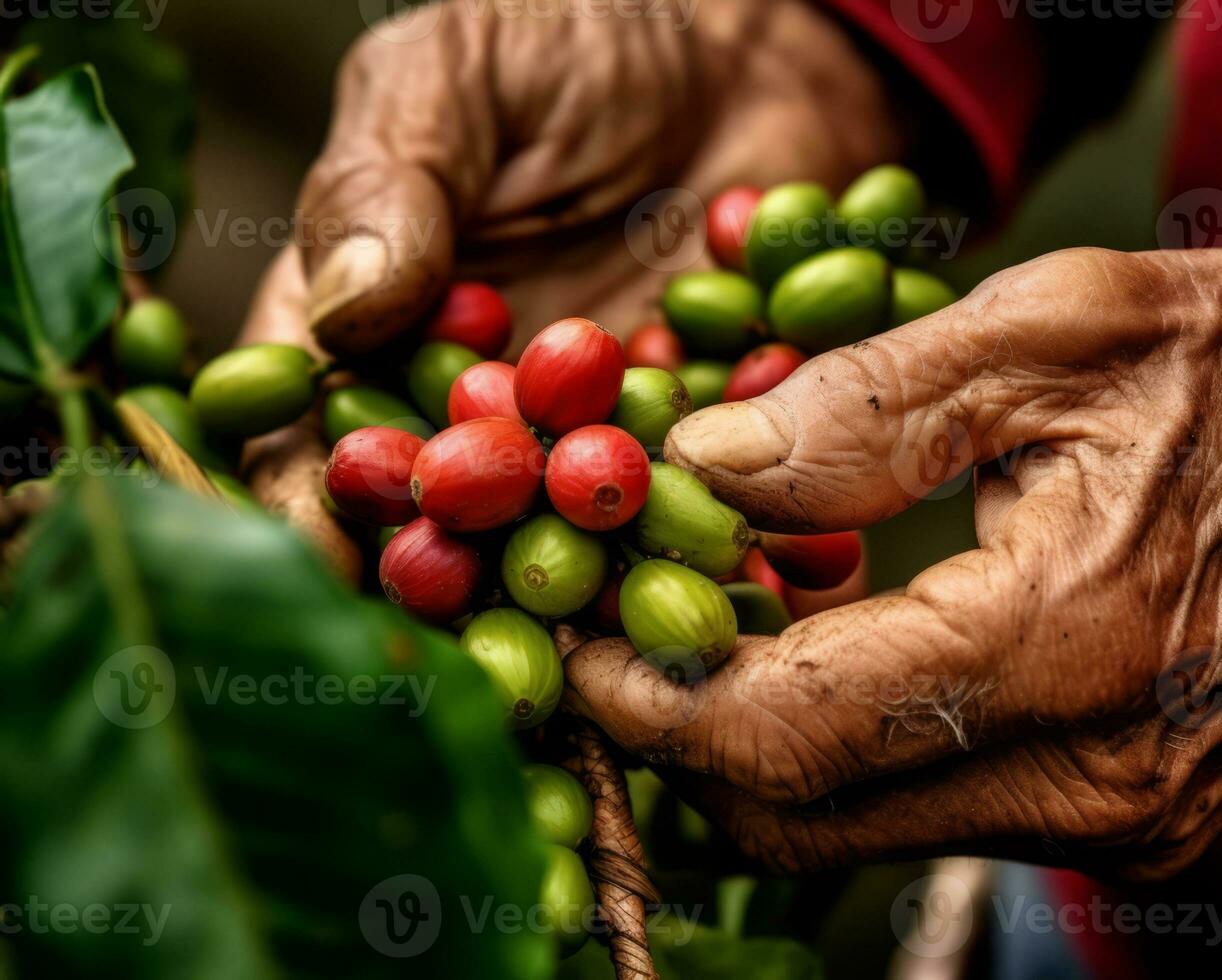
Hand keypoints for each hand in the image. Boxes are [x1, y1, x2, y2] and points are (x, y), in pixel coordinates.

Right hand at [235, 0, 899, 567]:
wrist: (747, 45)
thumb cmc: (577, 35)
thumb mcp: (461, 76)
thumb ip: (395, 179)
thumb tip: (345, 309)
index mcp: (379, 329)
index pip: (319, 432)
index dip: (316, 498)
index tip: (330, 553)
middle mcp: (477, 408)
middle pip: (451, 524)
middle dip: (469, 585)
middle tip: (493, 643)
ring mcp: (593, 437)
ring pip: (584, 542)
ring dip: (607, 592)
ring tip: (634, 631)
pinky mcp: (703, 440)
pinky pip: (715, 507)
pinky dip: (741, 542)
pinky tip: (771, 574)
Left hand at [566, 247, 1221, 879]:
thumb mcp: (1076, 329)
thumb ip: (875, 406)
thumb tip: (707, 467)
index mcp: (1060, 646)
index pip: (779, 729)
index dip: (640, 694)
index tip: (556, 636)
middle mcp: (1083, 779)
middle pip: (792, 816)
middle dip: (669, 734)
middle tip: (605, 631)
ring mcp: (1113, 823)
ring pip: (851, 830)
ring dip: (747, 745)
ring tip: (700, 627)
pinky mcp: (1130, 824)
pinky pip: (929, 813)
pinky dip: (841, 749)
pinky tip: (823, 649)